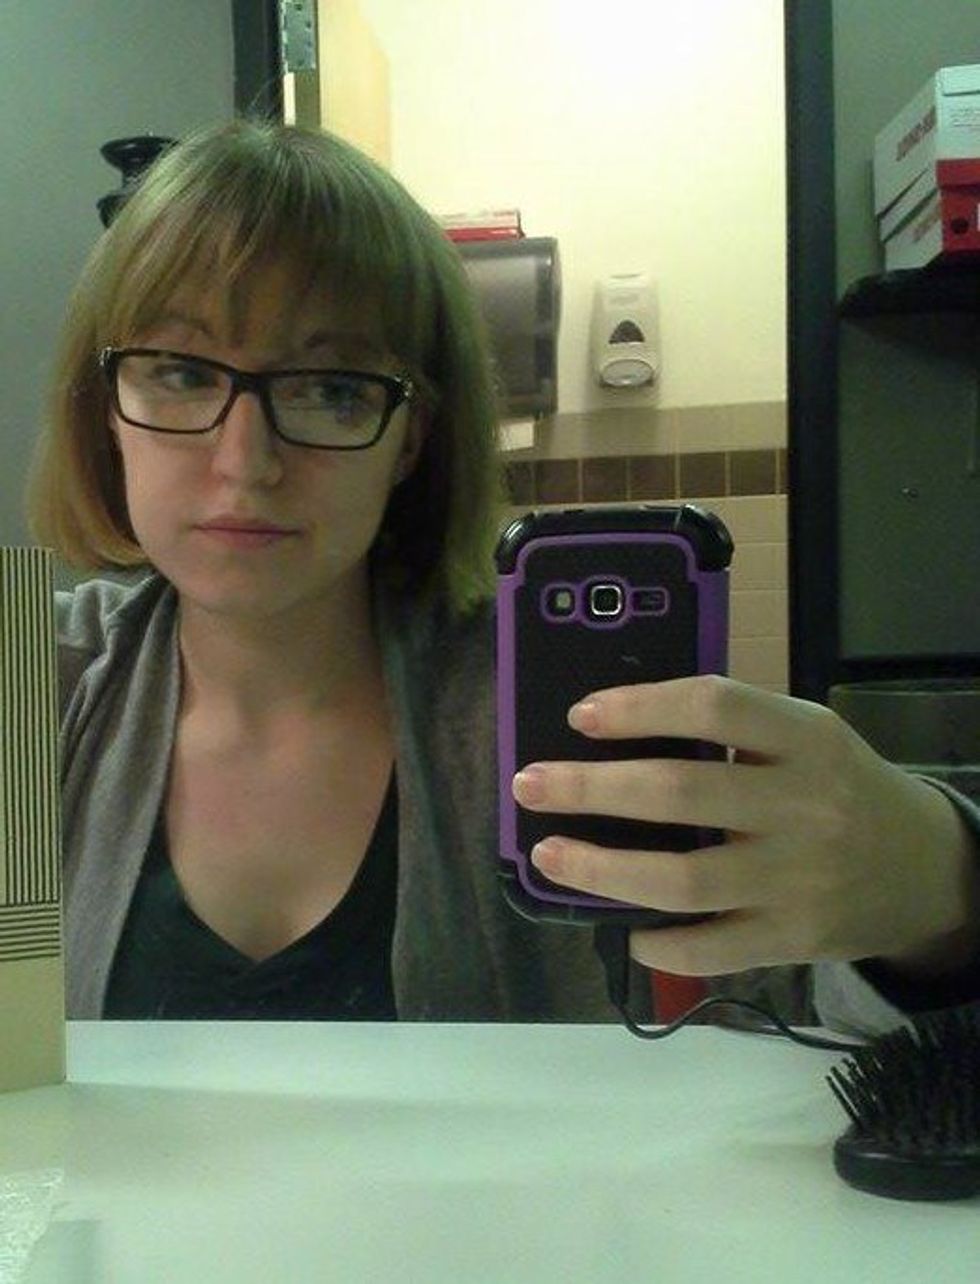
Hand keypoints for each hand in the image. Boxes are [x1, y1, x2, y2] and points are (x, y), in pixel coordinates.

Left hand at [511, 676, 979, 977]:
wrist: (924, 869)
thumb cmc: (841, 790)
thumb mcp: (807, 738)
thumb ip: (735, 730)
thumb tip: (618, 736)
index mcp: (807, 739)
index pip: (714, 705)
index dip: (641, 707)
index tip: (581, 716)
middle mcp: (806, 806)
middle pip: (681, 792)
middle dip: (592, 788)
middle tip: (531, 785)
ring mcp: (800, 879)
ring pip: (684, 879)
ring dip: (603, 869)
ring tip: (550, 856)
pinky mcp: (795, 940)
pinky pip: (712, 949)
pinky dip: (660, 943)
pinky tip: (625, 928)